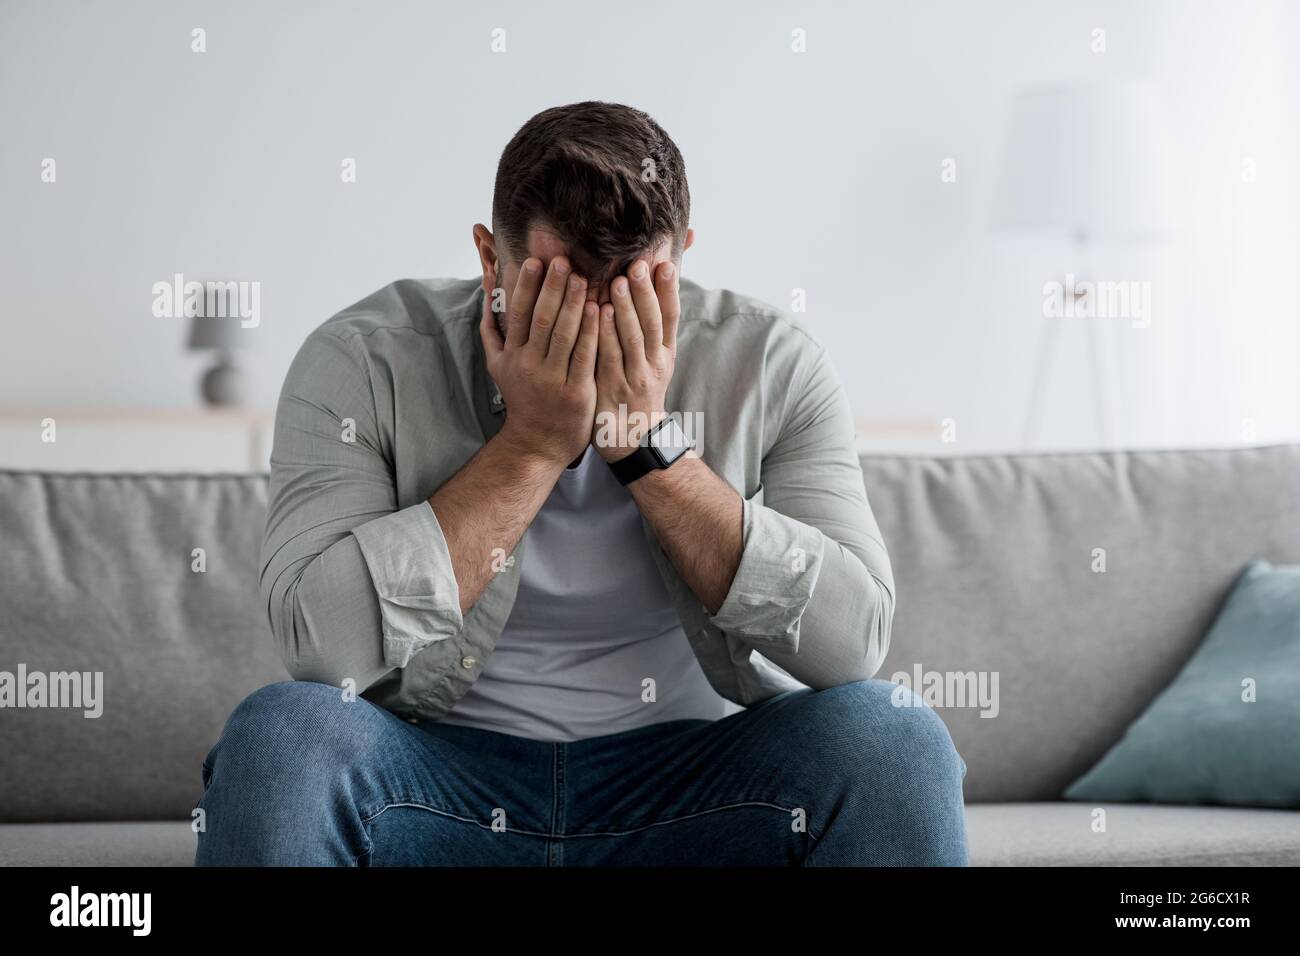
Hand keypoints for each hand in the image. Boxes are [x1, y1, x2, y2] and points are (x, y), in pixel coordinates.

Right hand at [480, 256, 599, 467]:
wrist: (537, 442)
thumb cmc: (522, 398)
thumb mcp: (497, 366)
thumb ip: (491, 331)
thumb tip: (487, 295)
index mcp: (511, 355)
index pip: (518, 314)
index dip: (526, 286)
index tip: (535, 261)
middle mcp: (529, 365)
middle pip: (542, 319)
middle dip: (553, 287)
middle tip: (563, 260)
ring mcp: (553, 379)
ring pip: (564, 334)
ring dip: (574, 304)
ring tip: (584, 278)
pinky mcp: (576, 391)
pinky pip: (584, 355)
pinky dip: (591, 331)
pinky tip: (599, 309)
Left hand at [593, 258, 678, 461]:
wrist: (632, 439)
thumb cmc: (638, 392)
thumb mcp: (653, 362)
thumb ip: (649, 328)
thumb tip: (650, 287)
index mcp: (665, 353)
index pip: (671, 317)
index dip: (669, 290)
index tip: (665, 264)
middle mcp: (655, 364)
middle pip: (654, 323)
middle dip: (646, 292)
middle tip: (638, 264)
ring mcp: (635, 377)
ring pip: (633, 338)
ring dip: (626, 309)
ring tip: (619, 281)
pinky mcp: (613, 389)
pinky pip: (610, 357)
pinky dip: (605, 333)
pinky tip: (599, 313)